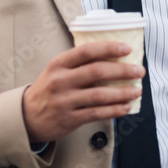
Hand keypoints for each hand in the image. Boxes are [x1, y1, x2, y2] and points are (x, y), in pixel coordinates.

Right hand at [22, 41, 144, 143]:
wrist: (28, 115)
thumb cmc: (48, 89)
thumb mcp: (56, 70)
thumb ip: (78, 63)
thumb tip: (111, 54)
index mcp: (58, 63)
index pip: (86, 51)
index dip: (108, 48)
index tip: (126, 48)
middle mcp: (60, 80)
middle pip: (96, 72)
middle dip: (122, 70)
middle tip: (139, 71)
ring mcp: (64, 101)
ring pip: (99, 95)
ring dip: (122, 92)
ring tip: (137, 90)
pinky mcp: (69, 119)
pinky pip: (97, 113)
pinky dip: (114, 110)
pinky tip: (125, 107)